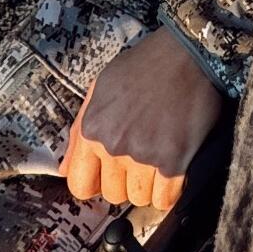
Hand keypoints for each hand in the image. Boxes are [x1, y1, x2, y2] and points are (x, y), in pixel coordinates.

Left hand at [61, 26, 223, 211]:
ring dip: (149, 186)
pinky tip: (174, 171)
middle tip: (140, 159)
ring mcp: (144, 154)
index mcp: (93, 128)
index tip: (109, 174)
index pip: (80, 186)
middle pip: (113, 194)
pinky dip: (170, 192)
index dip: (96, 182)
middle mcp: (114, 145)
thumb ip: (80, 130)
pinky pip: (165, 199)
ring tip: (158, 160)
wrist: (188, 53)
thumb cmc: (145, 65)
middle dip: (126, 181)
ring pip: (140, 198)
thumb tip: (64, 169)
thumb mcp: (101, 87)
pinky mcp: (174, 159)